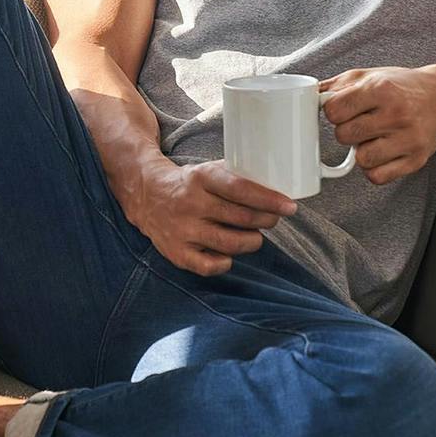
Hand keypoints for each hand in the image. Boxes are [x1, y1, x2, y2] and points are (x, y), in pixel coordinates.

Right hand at [126, 159, 298, 276]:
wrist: (146, 195)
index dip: (268, 199)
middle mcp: (191, 204)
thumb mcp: (206, 170)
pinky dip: (226, 261)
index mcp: (200, 178)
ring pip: (231, 243)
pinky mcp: (177, 252)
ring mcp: (183, 230)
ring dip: (252, 241)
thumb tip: (275, 189)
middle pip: (241, 217)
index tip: (289, 206)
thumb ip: (235, 177)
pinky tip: (229, 252)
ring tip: (255, 236)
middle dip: (266, 220)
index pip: (240, 189)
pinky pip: (210, 266)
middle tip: (274, 219)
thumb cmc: (188, 184)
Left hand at [319, 66, 435, 185]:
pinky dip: (374, 168)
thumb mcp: (369, 75)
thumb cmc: (401, 86)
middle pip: (345, 136)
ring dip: (361, 151)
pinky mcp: (416, 160)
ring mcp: (408, 139)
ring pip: (361, 160)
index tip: (341, 110)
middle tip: (359, 124)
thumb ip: (336, 86)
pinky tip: (381, 152)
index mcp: (381, 89)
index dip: (333, 112)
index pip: (334, 111)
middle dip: (346, 131)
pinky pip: (377, 177)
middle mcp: (396, 114)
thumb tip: (307, 97)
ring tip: (372, 138)